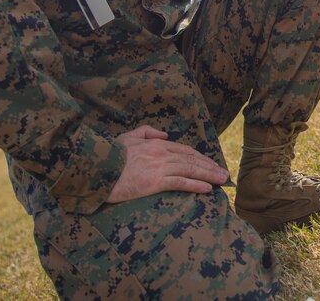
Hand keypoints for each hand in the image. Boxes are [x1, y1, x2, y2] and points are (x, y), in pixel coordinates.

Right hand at [106, 125, 228, 203]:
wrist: (95, 168)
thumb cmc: (109, 154)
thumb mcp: (127, 137)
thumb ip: (146, 131)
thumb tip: (165, 134)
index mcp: (155, 143)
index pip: (184, 150)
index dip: (200, 158)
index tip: (210, 163)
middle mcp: (161, 153)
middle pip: (191, 159)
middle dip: (210, 166)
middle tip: (223, 174)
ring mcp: (159, 167)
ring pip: (190, 170)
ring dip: (208, 175)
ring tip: (221, 181)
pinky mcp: (154, 182)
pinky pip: (180, 183)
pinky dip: (195, 185)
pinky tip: (207, 189)